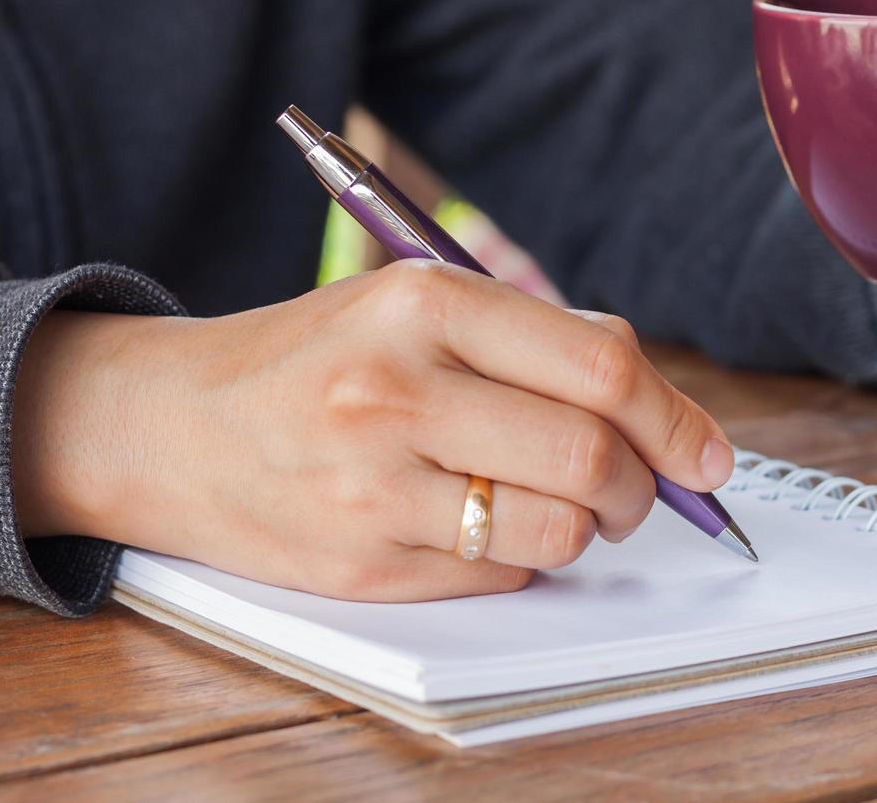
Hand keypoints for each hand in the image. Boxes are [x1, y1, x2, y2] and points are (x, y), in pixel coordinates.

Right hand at [11, 261, 736, 599]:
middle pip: (590, 456)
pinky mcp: (363, 561)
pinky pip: (500, 572)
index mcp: (423, 303)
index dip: (676, 418)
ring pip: (557, 529)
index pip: (599, 364)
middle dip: (641, 486)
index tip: (707, 453)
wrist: (168, 424)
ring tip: (558, 504)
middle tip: (636, 489)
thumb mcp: (412, 304)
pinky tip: (479, 523)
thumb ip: (534, 337)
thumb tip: (655, 401)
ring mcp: (375, 484)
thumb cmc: (312, 358)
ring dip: (586, 527)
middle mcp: (397, 390)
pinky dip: (519, 554)